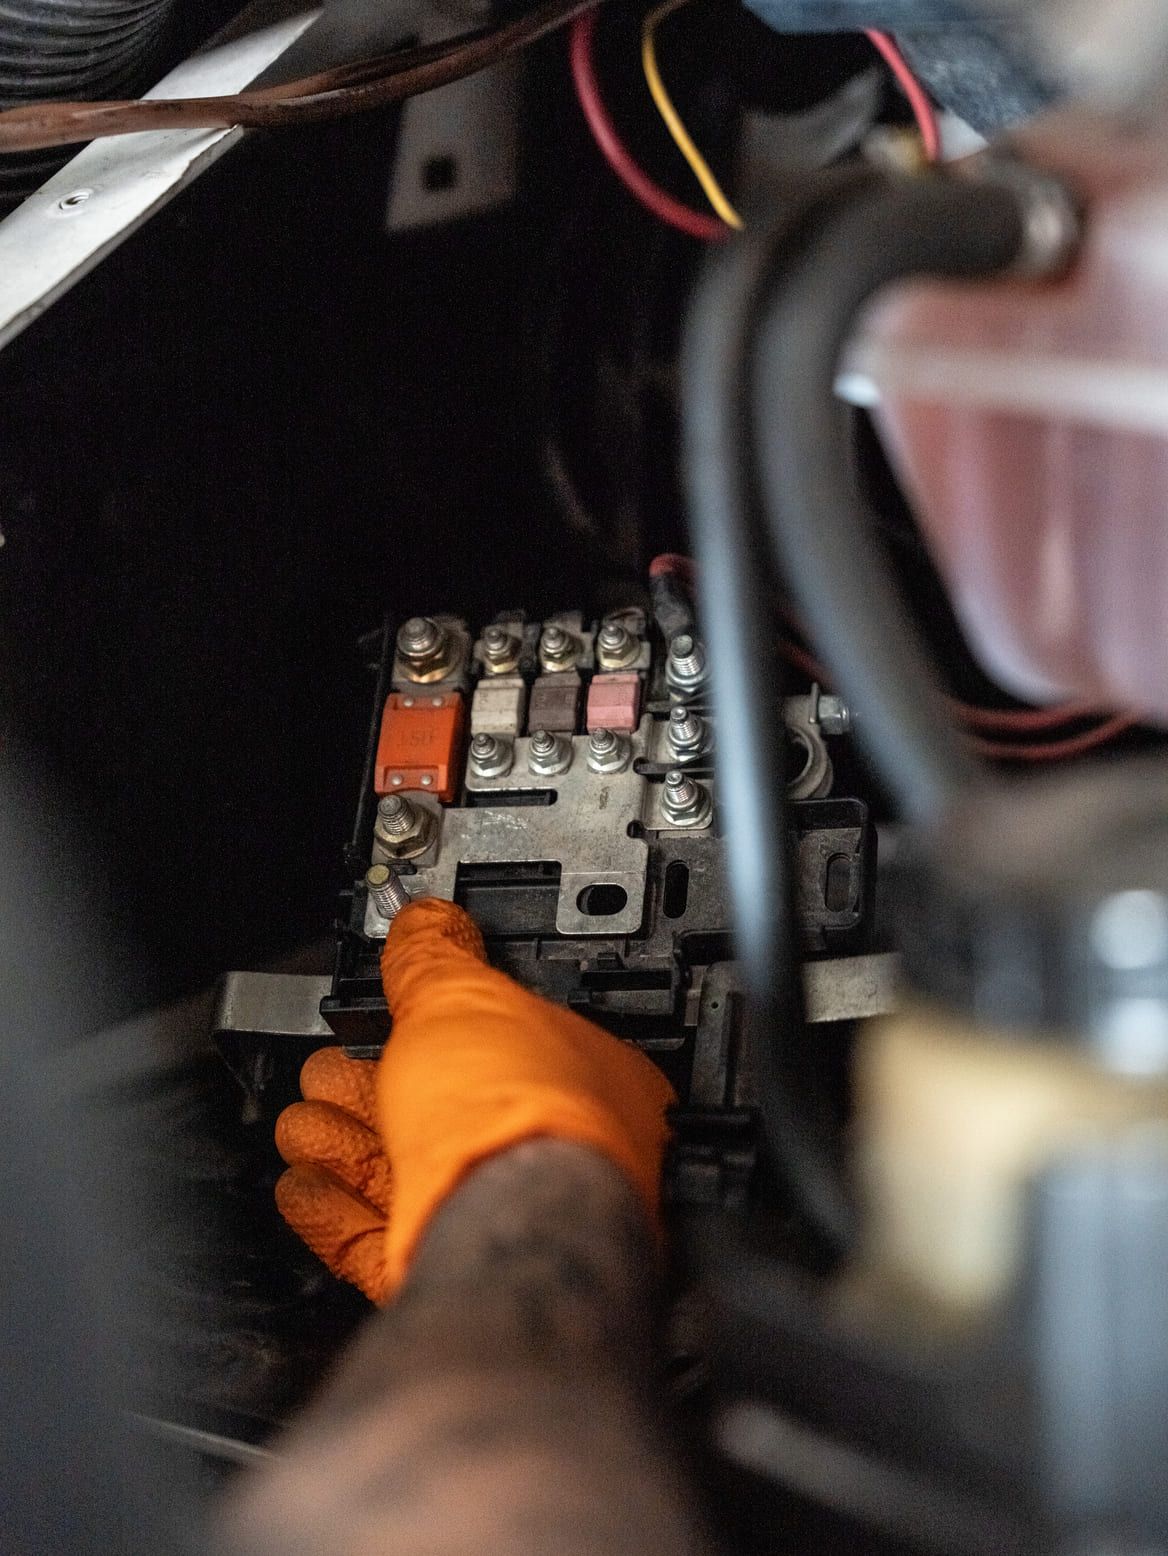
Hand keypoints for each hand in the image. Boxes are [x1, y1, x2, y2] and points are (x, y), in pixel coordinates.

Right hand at [275, 899, 675, 1302]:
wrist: (497, 1230)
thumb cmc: (518, 1113)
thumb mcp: (463, 995)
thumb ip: (433, 959)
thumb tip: (424, 923)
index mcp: (582, 1081)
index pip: (505, 1042)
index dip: (441, 1025)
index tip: (393, 1016)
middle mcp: (545, 1156)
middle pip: (439, 1109)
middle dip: (371, 1082)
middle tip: (331, 1062)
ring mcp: (487, 1216)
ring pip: (398, 1172)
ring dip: (339, 1138)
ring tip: (302, 1113)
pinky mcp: (433, 1269)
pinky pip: (369, 1237)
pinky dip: (328, 1206)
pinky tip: (303, 1181)